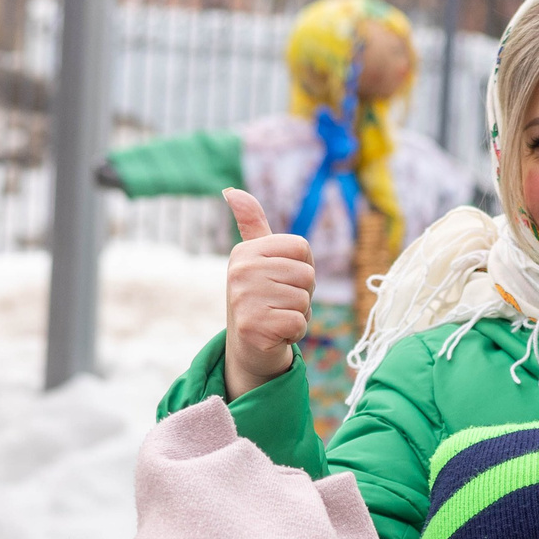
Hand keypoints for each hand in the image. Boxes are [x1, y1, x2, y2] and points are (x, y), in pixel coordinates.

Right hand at [222, 189, 315, 399]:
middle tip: (278, 305)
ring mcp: (245, 299)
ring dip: (298, 315)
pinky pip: (299, 323)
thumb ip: (252, 224)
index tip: (281, 282)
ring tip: (276, 318)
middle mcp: (240, 271)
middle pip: (307, 275)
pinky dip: (294, 334)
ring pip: (304, 300)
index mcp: (245, 251)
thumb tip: (231, 191)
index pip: (302, 248)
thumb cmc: (262, 298)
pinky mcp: (254, 326)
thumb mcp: (258, 258)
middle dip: (302, 295)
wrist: (249, 348)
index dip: (302, 269)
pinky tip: (276, 334)